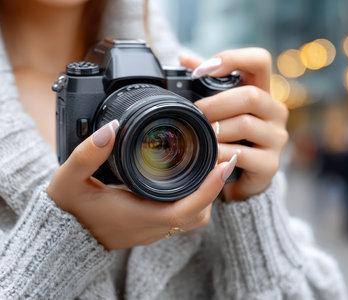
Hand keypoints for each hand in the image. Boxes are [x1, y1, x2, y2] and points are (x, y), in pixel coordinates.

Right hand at [47, 120, 236, 249]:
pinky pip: (182, 216)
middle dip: (215, 187)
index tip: (226, 162)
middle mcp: (154, 225)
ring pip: (194, 217)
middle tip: (220, 156)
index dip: (212, 187)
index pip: (189, 208)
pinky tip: (187, 177)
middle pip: (201, 213)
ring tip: (208, 165)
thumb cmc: (68, 210)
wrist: (62, 237)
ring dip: (205, 194)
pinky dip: (192, 198)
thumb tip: (111, 127)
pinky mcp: (151, 226)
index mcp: (143, 214)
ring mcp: (154, 229)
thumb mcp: (71, 178)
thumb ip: (88, 153)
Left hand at [180, 48, 288, 200]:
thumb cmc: (229, 136)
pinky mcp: (271, 164)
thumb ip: (206, 82)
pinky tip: (209, 156)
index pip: (260, 60)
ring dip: (216, 130)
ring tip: (199, 135)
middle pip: (251, 96)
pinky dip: (220, 154)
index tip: (201, 72)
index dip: (233, 59)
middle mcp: (275, 112)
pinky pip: (242, 154)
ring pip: (245, 125)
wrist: (241, 176)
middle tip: (196, 113)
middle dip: (216, 104)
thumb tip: (184, 57)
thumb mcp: (220, 107)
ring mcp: (277, 138)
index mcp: (263, 91)